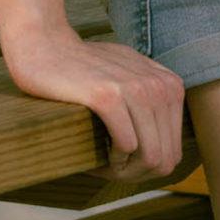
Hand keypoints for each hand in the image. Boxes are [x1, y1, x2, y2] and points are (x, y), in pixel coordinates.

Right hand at [2, 25, 196, 185]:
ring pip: (150, 156)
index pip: (174, 150)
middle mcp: (160, 86)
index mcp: (170, 86)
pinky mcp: (108, 96)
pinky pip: (127, 145)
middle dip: (137, 173)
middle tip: (111, 170)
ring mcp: (136, 88)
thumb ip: (152, 103)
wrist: (46, 46)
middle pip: (165, 158)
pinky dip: (112, 158)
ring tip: (103, 162)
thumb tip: (164, 154)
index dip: (148, 167)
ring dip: (125, 169)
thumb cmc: (86, 70)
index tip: (123, 163)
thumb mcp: (130, 77)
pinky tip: (98, 147)